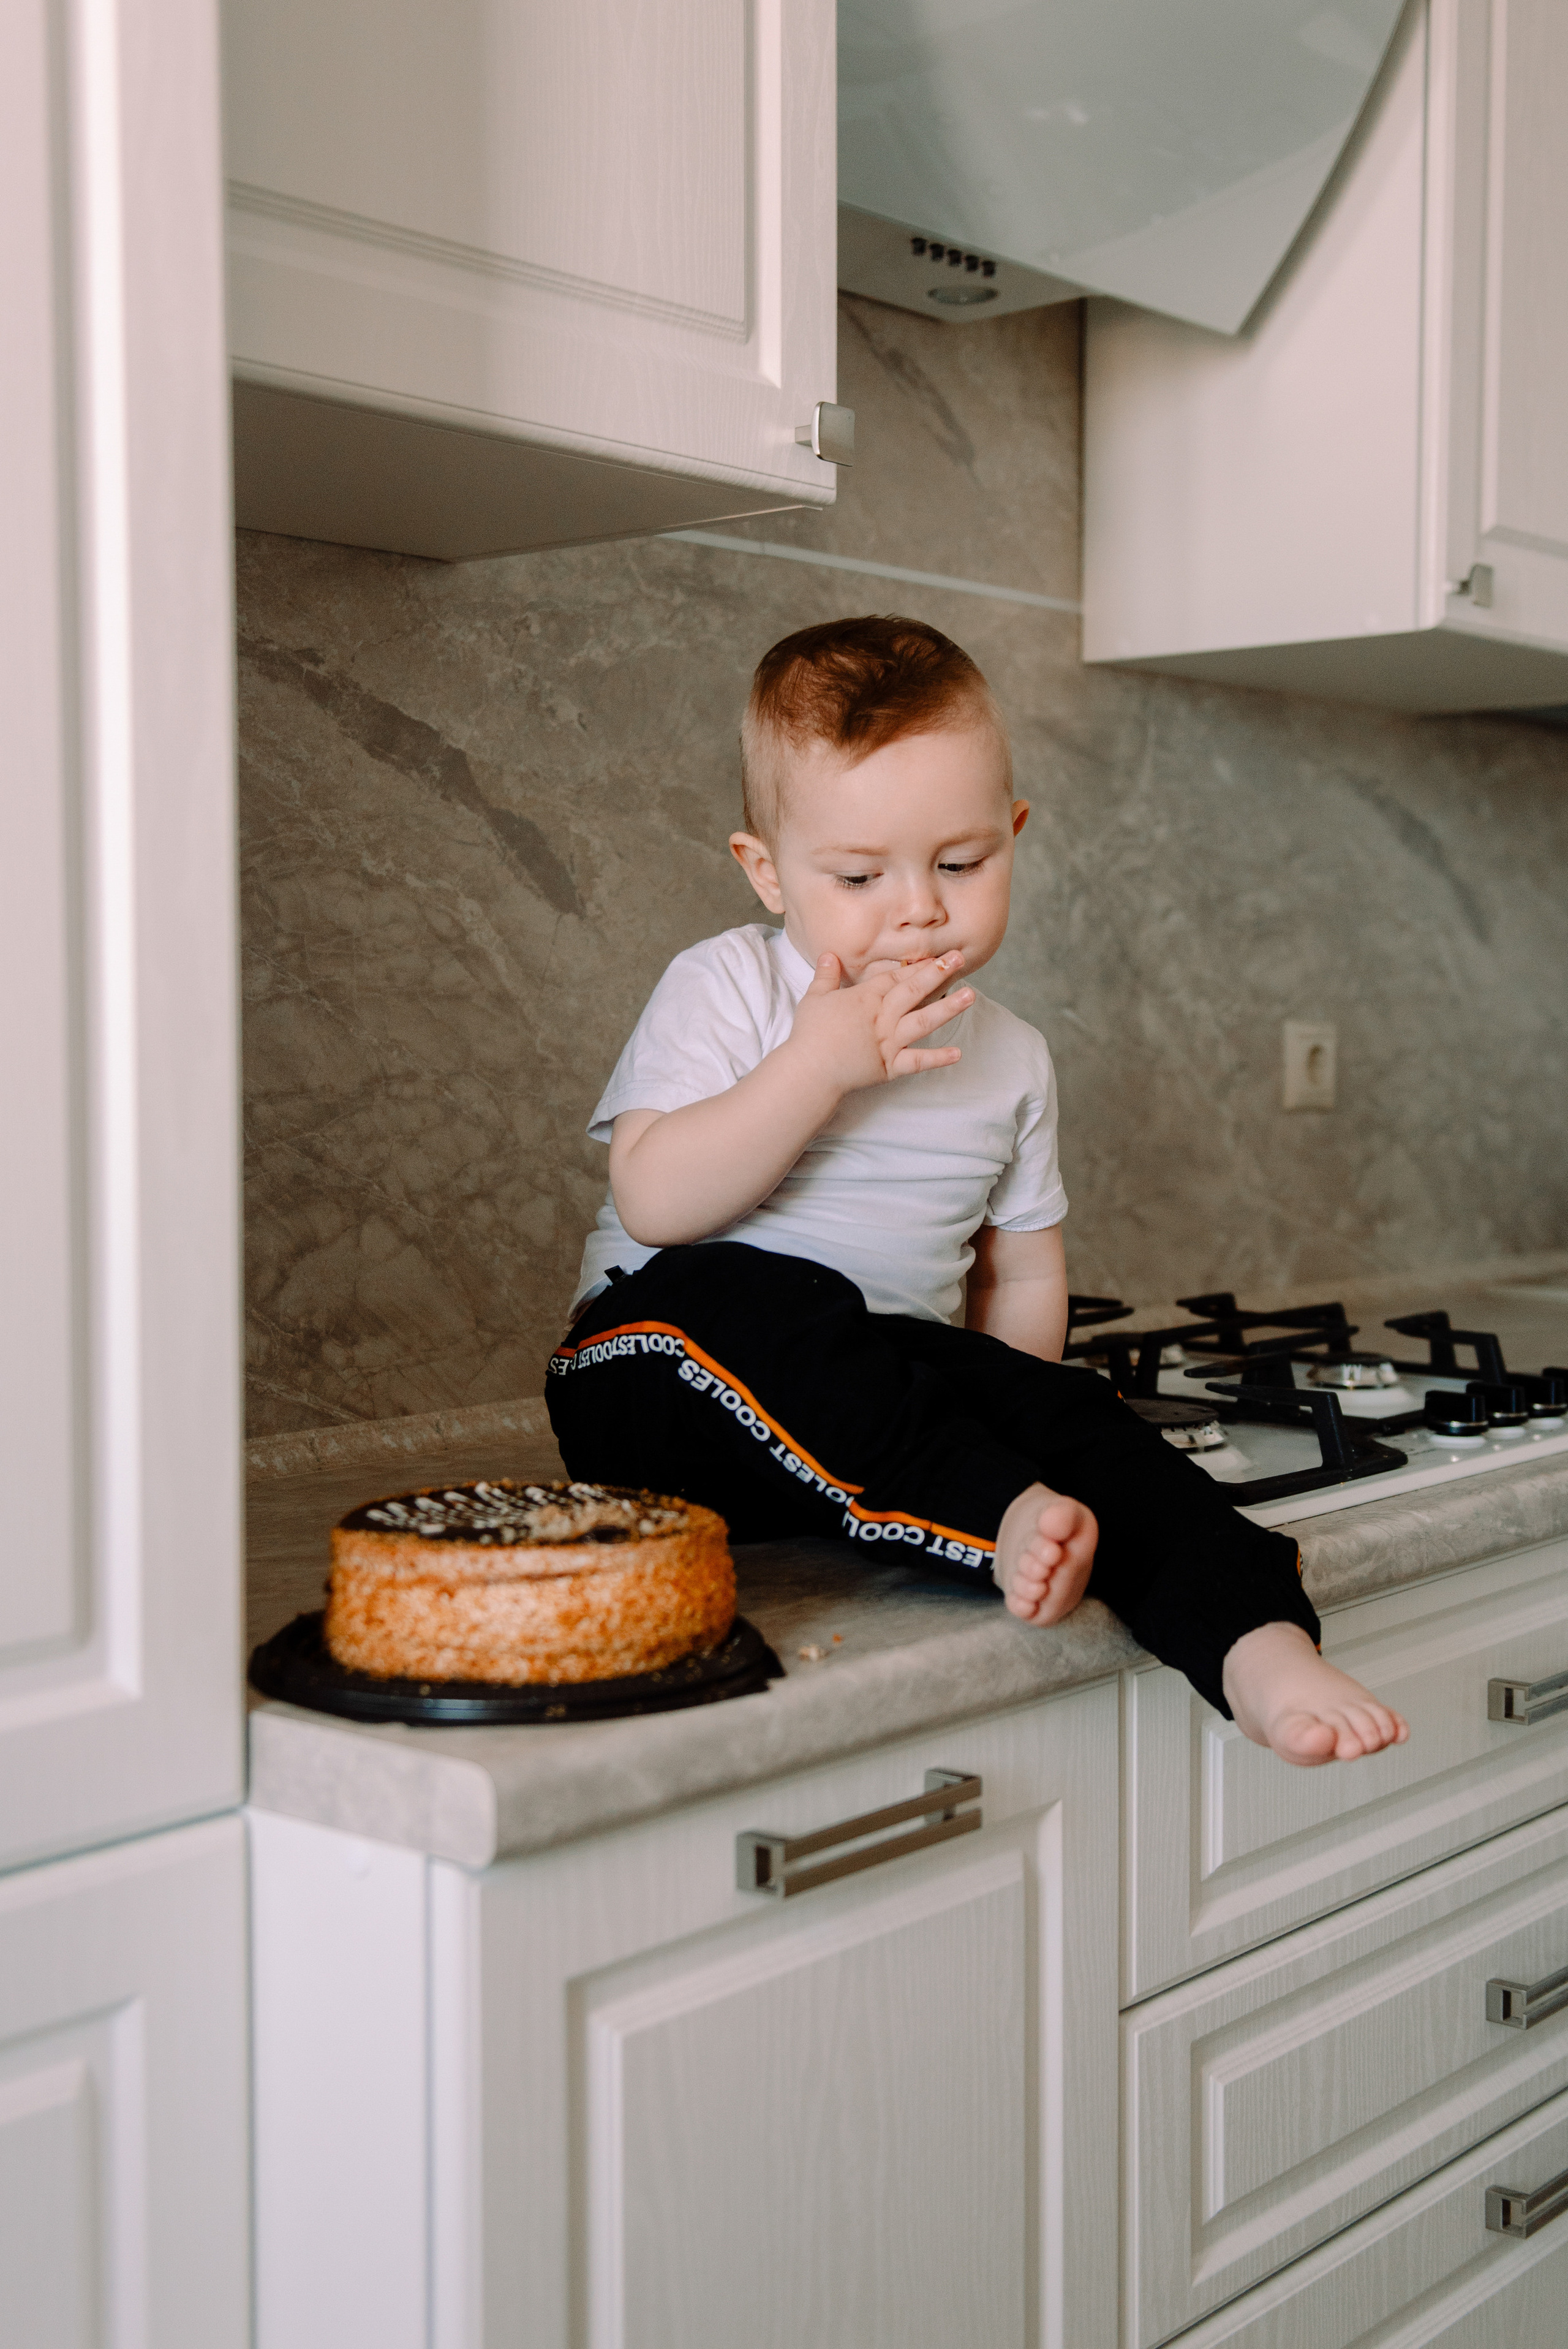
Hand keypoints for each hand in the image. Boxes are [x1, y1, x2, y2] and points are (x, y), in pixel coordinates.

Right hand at [784, 950, 972, 1097]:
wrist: (809, 1070)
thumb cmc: (809, 1034)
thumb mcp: (814, 998)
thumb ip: (825, 975)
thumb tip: (829, 954)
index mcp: (866, 998)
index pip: (896, 976)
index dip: (917, 965)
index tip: (935, 954)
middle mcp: (883, 1017)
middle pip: (914, 990)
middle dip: (938, 972)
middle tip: (959, 957)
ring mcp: (889, 1042)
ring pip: (923, 1021)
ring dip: (948, 1008)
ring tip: (970, 995)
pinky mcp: (890, 1066)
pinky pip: (918, 1061)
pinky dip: (937, 1058)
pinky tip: (958, 1053)